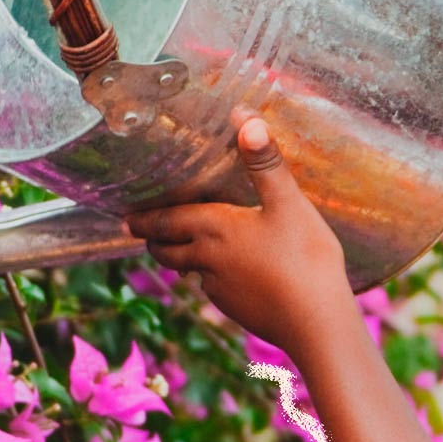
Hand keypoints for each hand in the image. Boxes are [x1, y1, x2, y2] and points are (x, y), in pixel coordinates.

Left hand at [125, 111, 354, 356]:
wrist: (316, 322)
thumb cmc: (304, 258)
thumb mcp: (289, 203)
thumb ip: (266, 163)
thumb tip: (245, 119)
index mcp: (214, 228)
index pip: (166, 222)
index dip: (145, 220)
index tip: (127, 219)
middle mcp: (208, 259)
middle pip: (168, 251)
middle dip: (155, 241)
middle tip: (146, 234)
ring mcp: (220, 289)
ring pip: (190, 272)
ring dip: (182, 261)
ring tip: (183, 253)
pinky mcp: (237, 310)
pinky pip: (216, 290)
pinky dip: (213, 280)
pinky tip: (230, 277)